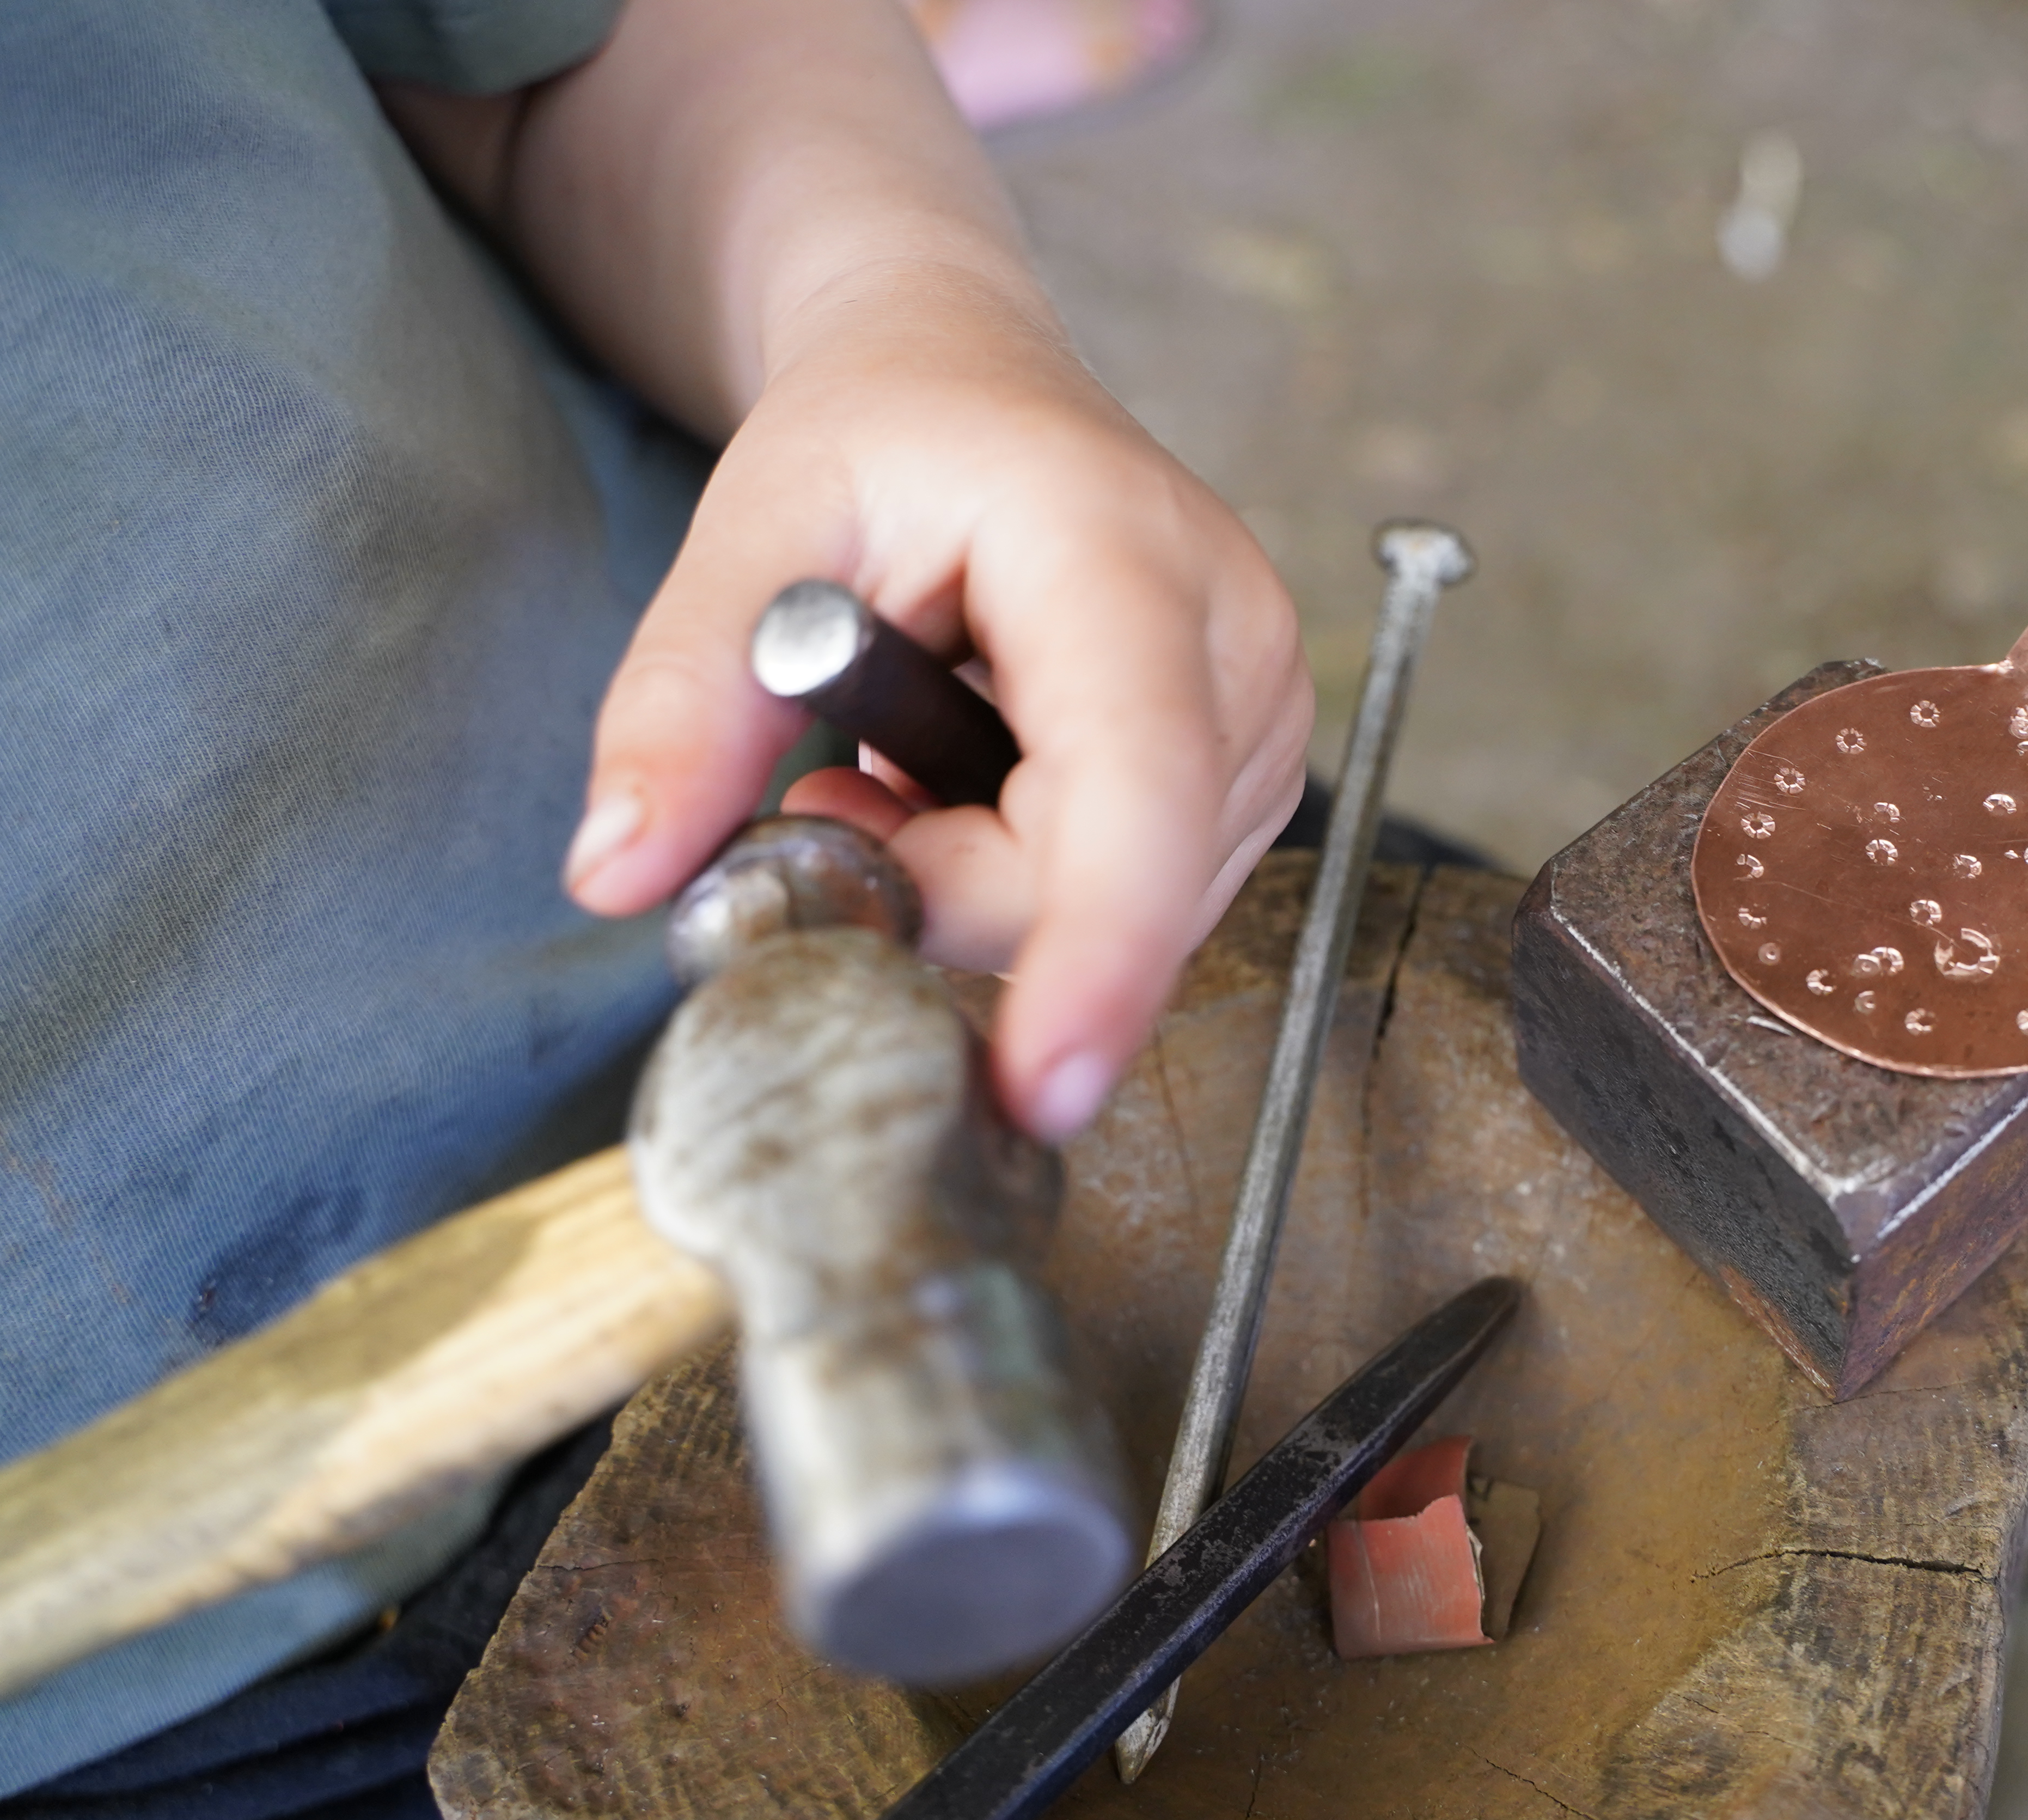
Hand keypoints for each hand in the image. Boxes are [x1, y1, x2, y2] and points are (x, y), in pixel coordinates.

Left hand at [562, 260, 1311, 1139]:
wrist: (970, 380)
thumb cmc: (884, 432)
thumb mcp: (754, 523)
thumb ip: (686, 697)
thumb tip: (617, 874)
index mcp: (1125, 553)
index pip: (1136, 785)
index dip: (1098, 949)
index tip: (1043, 1082)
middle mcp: (1236, 645)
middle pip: (1101, 880)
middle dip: (947, 886)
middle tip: (841, 780)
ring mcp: (1262, 717)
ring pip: (1116, 909)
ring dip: (979, 875)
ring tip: (909, 750)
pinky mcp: (1249, 774)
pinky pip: (1132, 898)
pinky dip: (1025, 871)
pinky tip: (976, 773)